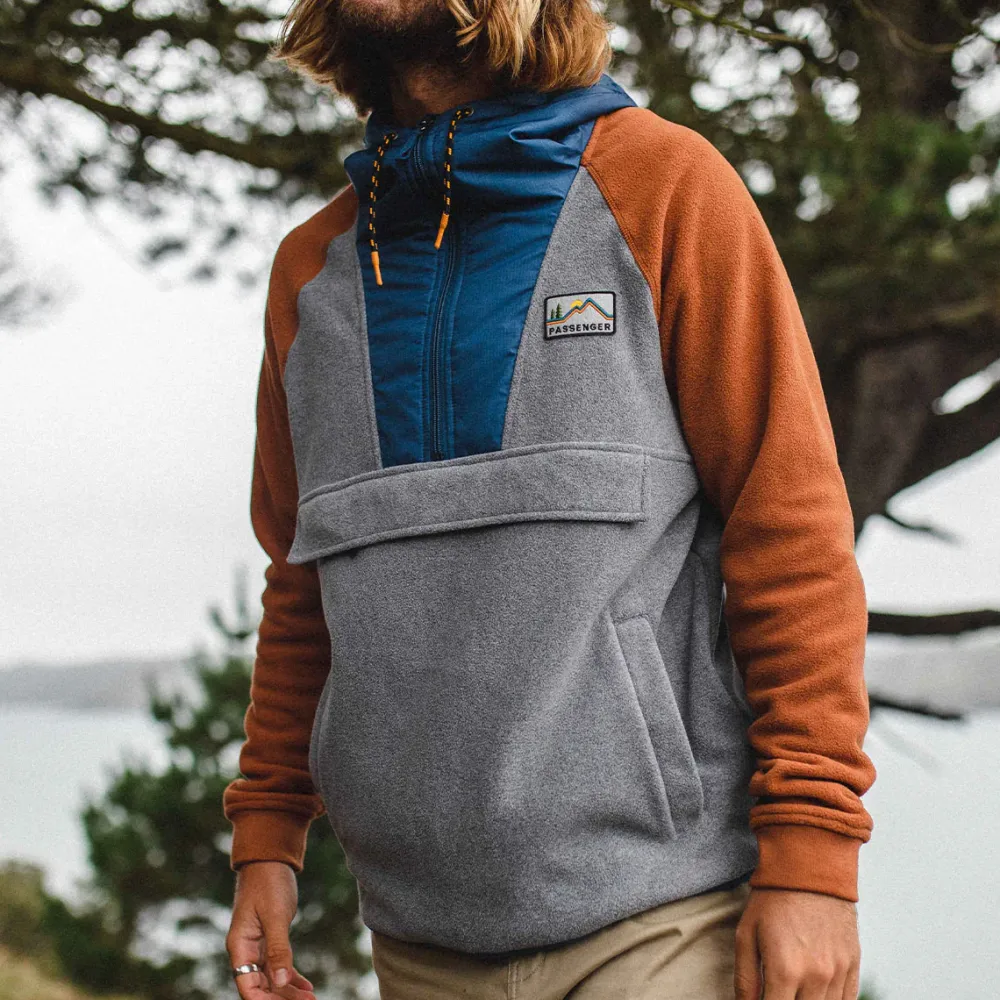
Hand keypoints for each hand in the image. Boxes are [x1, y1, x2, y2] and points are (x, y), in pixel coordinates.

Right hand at [226, 861, 316, 999]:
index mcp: (240, 947)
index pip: (247, 986)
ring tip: (311, 999)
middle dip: (281, 999)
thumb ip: (278, 949)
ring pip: (271, 979)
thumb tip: (282, 983)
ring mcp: (257, 947)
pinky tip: (307, 987)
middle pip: (261, 987)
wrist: (270, 860)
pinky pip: (278, 966)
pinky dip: (291, 977)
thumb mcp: (276, 916)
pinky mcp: (270, 940)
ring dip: (288, 991)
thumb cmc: (268, 884)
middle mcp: (246, 951)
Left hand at [734, 887, 860, 999]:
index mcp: (785, 970)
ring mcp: (838, 972)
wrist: (809, 867)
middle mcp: (816, 977)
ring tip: (793, 989)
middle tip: (776, 990)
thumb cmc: (772, 899)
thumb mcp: (746, 934)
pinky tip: (815, 993)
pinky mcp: (853, 965)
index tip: (761, 999)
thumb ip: (745, 978)